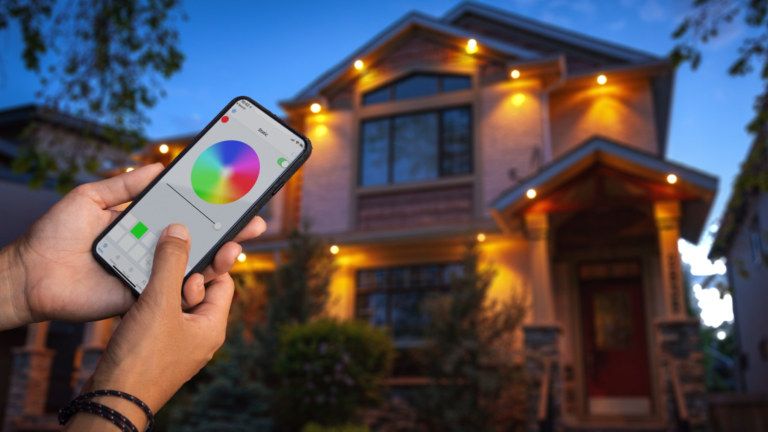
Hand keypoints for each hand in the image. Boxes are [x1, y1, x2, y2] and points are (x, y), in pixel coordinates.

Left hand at [0, 163, 264, 328]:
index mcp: (143, 224)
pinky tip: (210, 273)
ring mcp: (149, 274)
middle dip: (229, 233)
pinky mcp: (142, 296)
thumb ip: (126, 184)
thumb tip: (161, 167)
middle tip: (254, 224)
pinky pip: (172, 291)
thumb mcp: (91, 197)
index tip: (237, 197)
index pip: (186, 215)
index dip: (212, 208)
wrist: (30, 274)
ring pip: (192, 267)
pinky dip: (193, 284)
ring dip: (219, 258)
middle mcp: (152, 249)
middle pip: (198, 241)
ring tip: (236, 247)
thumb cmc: (54, 234)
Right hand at [66, 224, 233, 429]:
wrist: (110, 400)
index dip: (209, 263)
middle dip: (180, 274)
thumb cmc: (142, 358)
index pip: (223, 282)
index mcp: (212, 325)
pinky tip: (130, 296)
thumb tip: (181, 230)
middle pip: (197, 289)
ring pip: (173, 301)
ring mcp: (175, 342)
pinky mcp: (153, 347)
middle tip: (162, 270)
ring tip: (144, 282)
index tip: (191, 247)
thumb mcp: (159, 302)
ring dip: (160, 286)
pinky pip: (155, 315)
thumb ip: (171, 263)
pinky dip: (146, 302)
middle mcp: (198, 334)